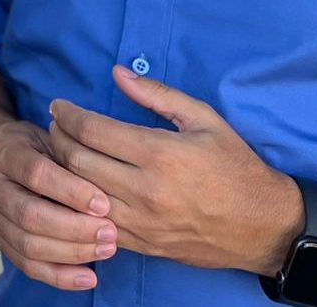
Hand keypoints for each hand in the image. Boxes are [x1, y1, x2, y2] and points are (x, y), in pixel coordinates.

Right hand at [0, 118, 118, 291]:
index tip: (104, 205)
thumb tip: (104, 197)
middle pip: (29, 215)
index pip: (35, 174)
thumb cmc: (32, 146)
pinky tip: (88, 277)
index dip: (71, 191)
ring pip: (27, 245)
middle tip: (110, 233)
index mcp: (2, 153)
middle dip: (74, 229)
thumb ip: (70, 161)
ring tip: (106, 250)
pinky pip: (26, 265)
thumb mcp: (48, 138)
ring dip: (71, 253)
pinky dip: (59, 276)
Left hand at [46, 65, 301, 274]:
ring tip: (59, 153)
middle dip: (57, 139)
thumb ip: (157, 95)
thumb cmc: (234, 167)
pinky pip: (92, 225)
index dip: (66, 114)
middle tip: (54, 126)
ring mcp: (140, 222)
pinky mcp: (141, 244)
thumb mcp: (204, 119)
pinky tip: (73, 188)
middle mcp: (144, 189)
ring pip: (78, 195)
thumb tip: (117, 72)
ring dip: (60, 172)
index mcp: (159, 153)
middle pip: (76, 161)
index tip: (58, 106)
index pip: (91, 130)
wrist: (262, 227)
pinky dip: (76, 205)